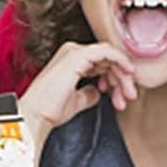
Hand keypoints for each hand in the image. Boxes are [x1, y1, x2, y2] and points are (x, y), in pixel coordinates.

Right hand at [19, 39, 136, 133]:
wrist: (37, 114)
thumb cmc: (49, 110)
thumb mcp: (75, 101)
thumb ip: (88, 94)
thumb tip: (97, 93)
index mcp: (70, 61)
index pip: (101, 63)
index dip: (114, 79)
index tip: (119, 97)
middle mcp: (71, 53)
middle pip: (108, 59)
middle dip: (122, 78)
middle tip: (129, 96)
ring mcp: (74, 52)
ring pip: (110, 56)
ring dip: (123, 74)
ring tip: (127, 94)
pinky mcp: (78, 56)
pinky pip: (107, 52)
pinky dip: (120, 61)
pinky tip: (127, 74)